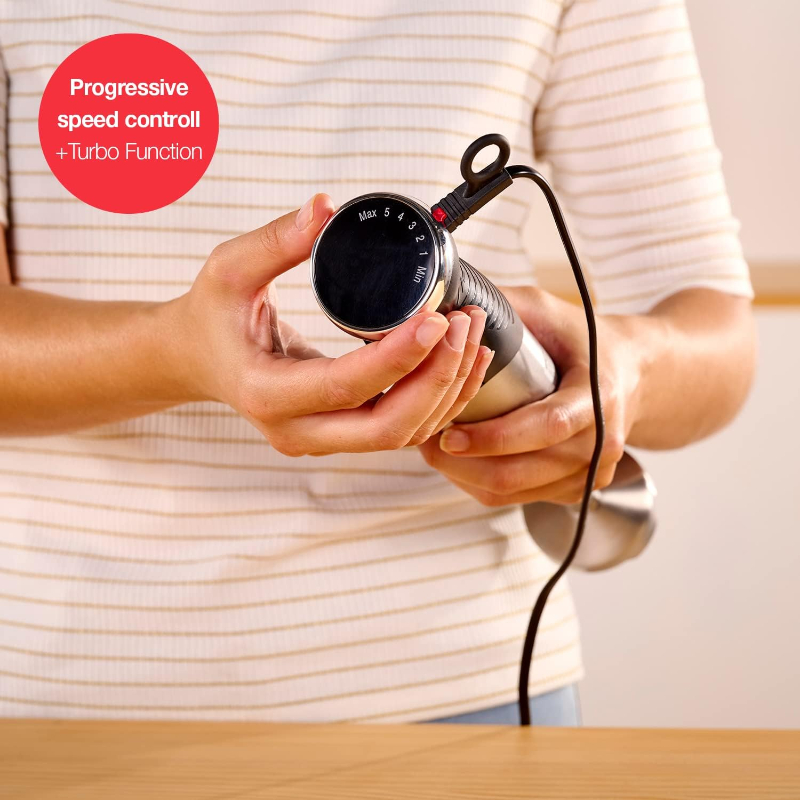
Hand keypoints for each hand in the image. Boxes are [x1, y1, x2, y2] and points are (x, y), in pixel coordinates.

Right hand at [169, 194, 493, 455]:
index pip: (347, 385)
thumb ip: (276, 240)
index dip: (399, 355)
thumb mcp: (229, 269)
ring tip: (470, 332)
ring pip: (402, 435)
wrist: (196, 358)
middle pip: (387, 428)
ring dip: (446, 390)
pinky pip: (400, 430)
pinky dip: (438, 401)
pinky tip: (460, 361)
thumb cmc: (210, 314)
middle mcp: (296, 431)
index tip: (435, 316)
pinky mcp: (339, 435)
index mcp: (265, 394)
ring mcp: (319, 440)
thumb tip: (325, 207)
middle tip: (461, 324)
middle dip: (437, 380)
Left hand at [418, 286, 643, 504]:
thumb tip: (448, 301)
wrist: (634, 372)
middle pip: (522, 472)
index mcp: (598, 396)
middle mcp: (600, 442)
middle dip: (464, 463)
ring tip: (434, 450)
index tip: (449, 435)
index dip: (494, 437)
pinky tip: (462, 464)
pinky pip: (520, 500)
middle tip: (426, 442)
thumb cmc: (585, 340)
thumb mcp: (548, 310)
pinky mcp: (577, 488)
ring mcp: (591, 472)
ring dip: (466, 476)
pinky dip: (483, 485)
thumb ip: (503, 306)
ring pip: (514, 492)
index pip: (546, 426)